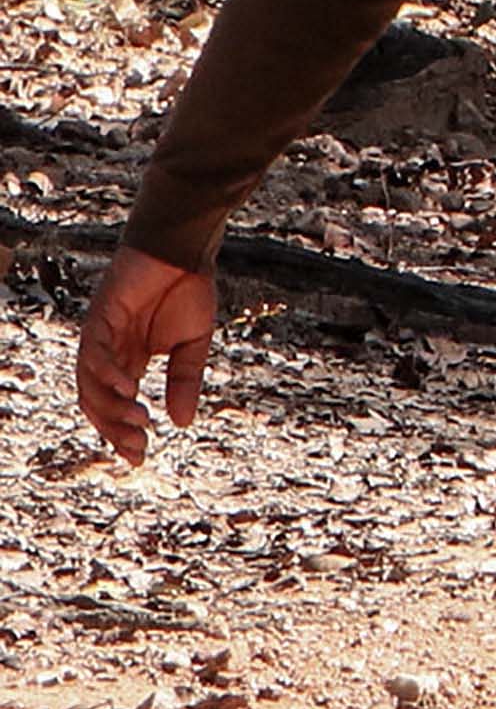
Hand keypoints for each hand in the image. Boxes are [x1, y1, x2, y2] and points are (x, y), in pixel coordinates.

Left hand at [75, 251, 217, 464]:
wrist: (185, 249)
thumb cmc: (188, 289)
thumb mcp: (193, 346)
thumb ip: (184, 381)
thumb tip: (182, 423)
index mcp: (129, 360)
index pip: (115, 406)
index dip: (122, 434)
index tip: (140, 458)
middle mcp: (109, 352)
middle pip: (96, 402)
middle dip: (113, 429)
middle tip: (138, 447)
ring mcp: (101, 335)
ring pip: (89, 383)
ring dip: (111, 407)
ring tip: (140, 421)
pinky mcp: (100, 317)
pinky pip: (94, 353)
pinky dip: (108, 374)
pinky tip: (130, 388)